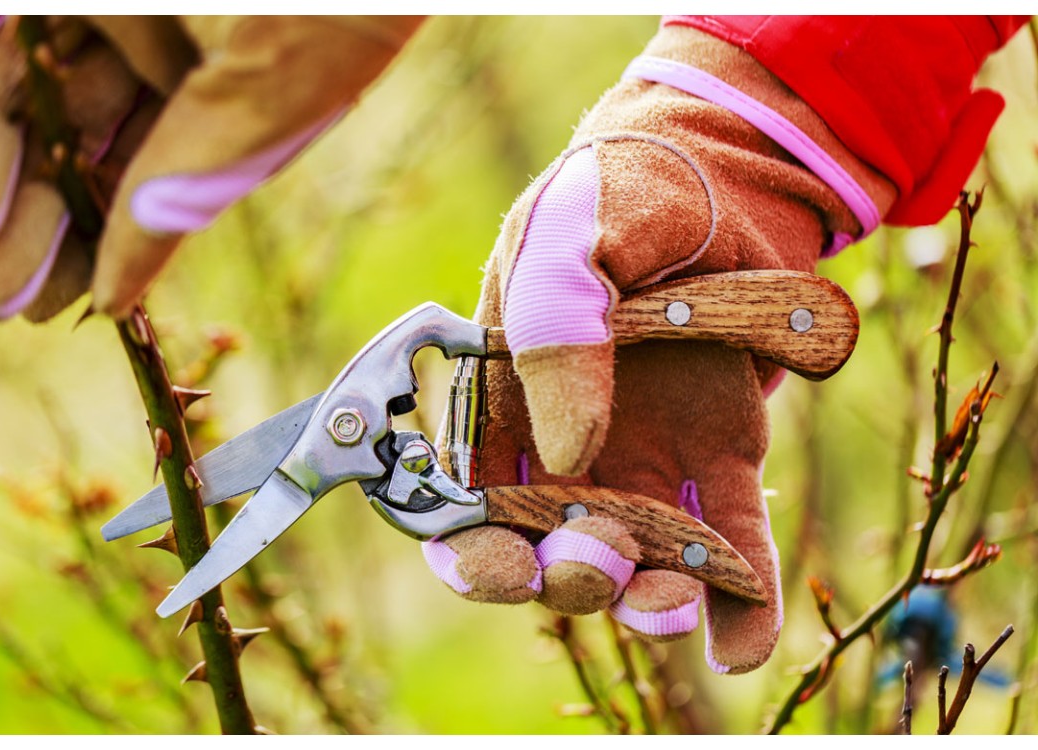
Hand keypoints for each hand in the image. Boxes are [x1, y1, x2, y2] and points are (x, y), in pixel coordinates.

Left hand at [0, 15, 422, 320]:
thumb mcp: (268, 93)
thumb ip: (190, 184)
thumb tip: (120, 291)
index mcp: (224, 83)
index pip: (147, 179)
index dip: (97, 245)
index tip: (51, 310)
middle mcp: (158, 37)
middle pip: (72, 137)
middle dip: (30, 216)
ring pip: (15, 78)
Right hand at [424, 26, 894, 673]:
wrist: (725, 170)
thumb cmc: (622, 192)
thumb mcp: (571, 233)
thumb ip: (552, 324)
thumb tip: (571, 450)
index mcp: (502, 402)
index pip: (464, 503)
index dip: (472, 552)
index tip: (502, 566)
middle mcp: (565, 448)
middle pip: (547, 549)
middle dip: (565, 578)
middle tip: (599, 558)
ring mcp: (645, 460)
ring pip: (635, 561)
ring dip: (647, 601)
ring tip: (674, 600)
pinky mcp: (722, 460)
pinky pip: (727, 545)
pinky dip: (736, 603)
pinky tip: (741, 641)